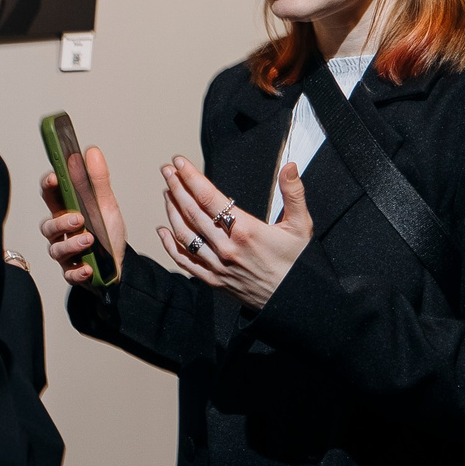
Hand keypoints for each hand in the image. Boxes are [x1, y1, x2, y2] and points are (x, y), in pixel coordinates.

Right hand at [38, 145, 126, 285]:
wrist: (119, 265)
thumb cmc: (107, 233)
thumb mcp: (106, 204)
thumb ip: (97, 180)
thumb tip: (91, 152)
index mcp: (66, 211)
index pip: (50, 196)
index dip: (48, 186)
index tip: (53, 178)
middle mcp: (61, 233)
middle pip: (48, 226)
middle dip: (61, 222)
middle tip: (78, 218)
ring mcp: (65, 254)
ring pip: (56, 249)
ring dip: (72, 244)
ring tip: (90, 240)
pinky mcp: (72, 272)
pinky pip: (68, 273)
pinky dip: (78, 271)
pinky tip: (88, 268)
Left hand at [158, 155, 309, 310]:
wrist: (294, 302)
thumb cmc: (298, 264)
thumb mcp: (301, 226)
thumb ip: (294, 194)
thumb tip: (290, 166)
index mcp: (246, 231)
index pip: (209, 197)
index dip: (191, 178)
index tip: (179, 163)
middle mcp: (227, 247)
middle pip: (192, 212)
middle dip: (177, 188)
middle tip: (167, 171)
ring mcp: (217, 265)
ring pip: (185, 235)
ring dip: (172, 212)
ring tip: (167, 193)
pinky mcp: (213, 280)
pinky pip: (185, 261)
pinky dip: (170, 246)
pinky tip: (163, 231)